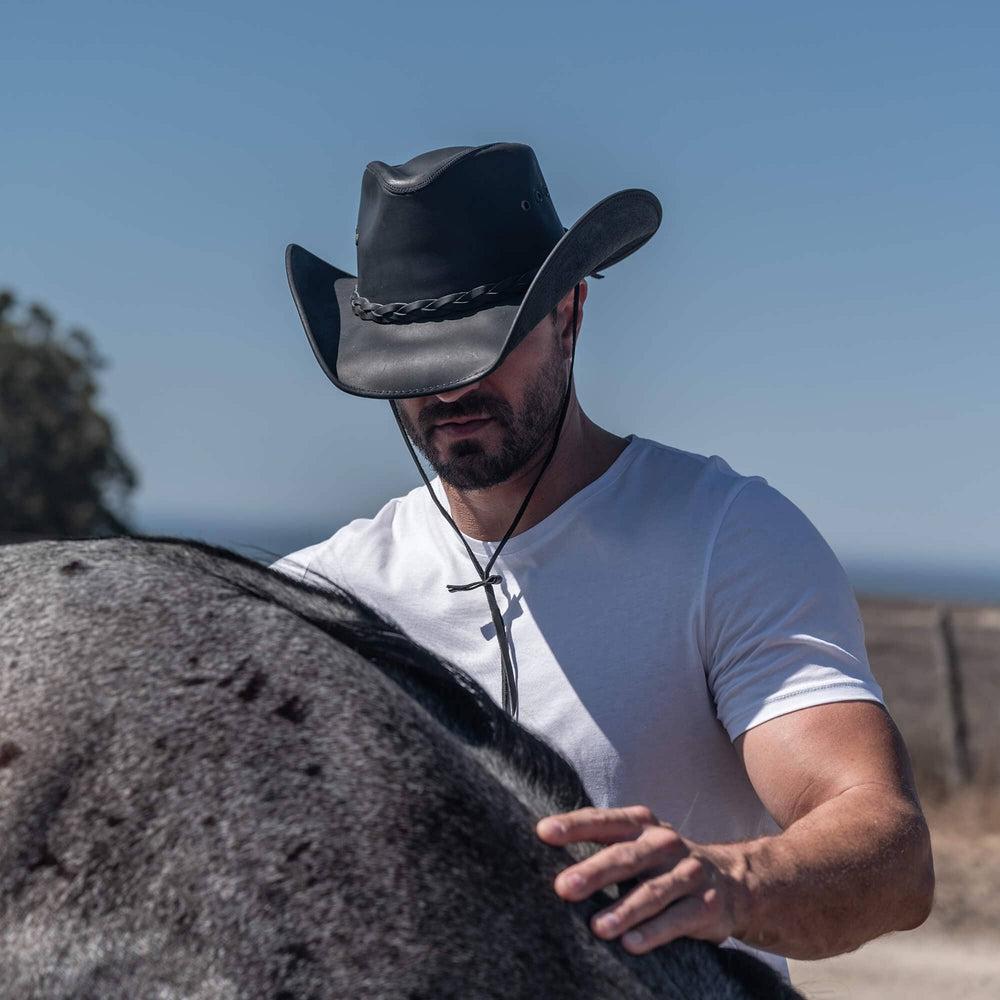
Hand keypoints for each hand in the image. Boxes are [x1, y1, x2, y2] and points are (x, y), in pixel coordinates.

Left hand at [536, 805, 749, 954]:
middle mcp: (664, 844)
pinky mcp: (705, 905)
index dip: (574, 825)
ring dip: (623, 910)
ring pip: (652, 892)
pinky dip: (654, 932)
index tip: (543, 832)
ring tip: (597, 927)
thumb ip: (601, 844)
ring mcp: (687, 873)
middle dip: (593, 871)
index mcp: (641, 825)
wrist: (733, 881)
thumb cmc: (663, 863)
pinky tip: (631, 945)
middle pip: (625, 857)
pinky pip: (677, 920)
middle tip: (563, 887)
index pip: (604, 822)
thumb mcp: (637, 844)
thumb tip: (543, 849)